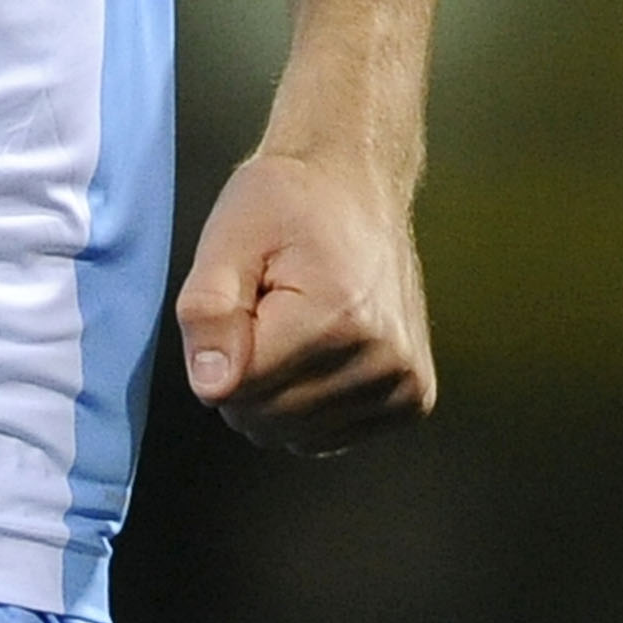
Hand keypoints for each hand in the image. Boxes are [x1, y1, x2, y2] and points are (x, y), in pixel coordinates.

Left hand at [175, 148, 435, 452]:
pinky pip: (330, 435)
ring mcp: (405, 385)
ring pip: (296, 435)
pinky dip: (306, 405)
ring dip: (274, 392)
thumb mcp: (227, 237)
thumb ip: (208, 312)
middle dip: (242, 375)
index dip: (216, 351)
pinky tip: (312, 354)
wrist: (357, 188)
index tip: (237, 304)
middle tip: (261, 313)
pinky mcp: (414, 399)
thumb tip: (211, 386)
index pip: (240, 389)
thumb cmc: (286, 204)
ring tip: (289, 329)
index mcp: (336, 319)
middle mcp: (383, 362)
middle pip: (268, 419)